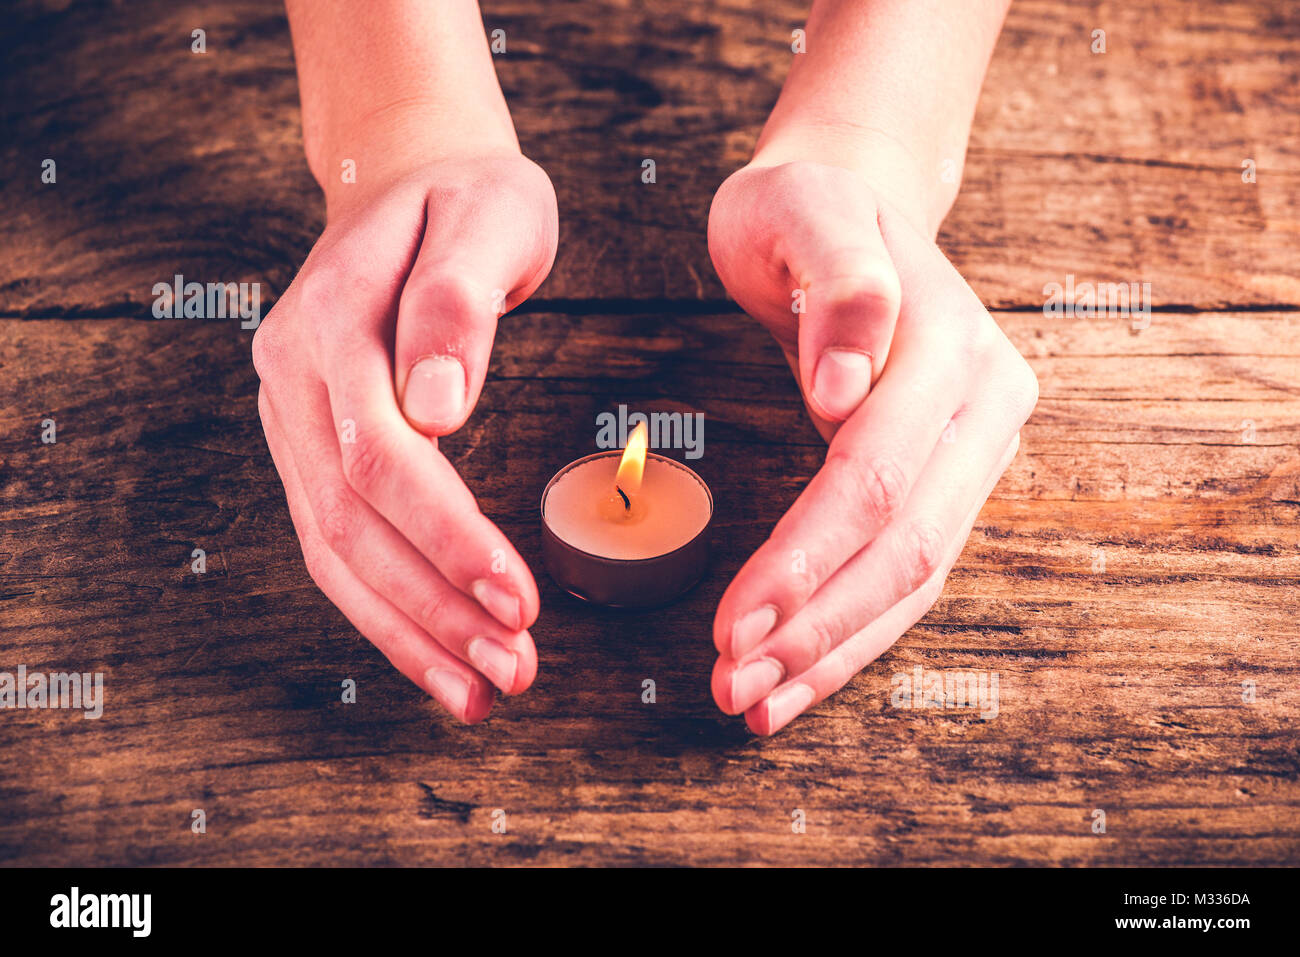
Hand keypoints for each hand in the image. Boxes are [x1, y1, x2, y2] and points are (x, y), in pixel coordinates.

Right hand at [253, 153, 557, 721]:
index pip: (380, 454)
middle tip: (513, 670)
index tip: (516, 596)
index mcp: (330, 322)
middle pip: (352, 522)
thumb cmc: (464, 196)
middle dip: (434, 608)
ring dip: (408, 631)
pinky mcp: (313, 448)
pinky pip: (338, 544)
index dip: (446, 535)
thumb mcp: (485, 216)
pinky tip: (438, 657)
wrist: (406, 178)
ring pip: (334, 551)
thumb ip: (455, 305)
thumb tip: (437, 411)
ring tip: (480, 691)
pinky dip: (387, 609)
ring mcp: (292, 419)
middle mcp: (293, 381)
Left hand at [706, 160, 1037, 733]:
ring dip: (834, 650)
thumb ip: (837, 282)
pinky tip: (799, 675)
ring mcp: (976, 451)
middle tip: (736, 687)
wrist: (852, 201)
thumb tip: (844, 391)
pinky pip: (909, 574)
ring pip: (915, 578)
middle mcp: (985, 408)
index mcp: (952, 347)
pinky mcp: (949, 480)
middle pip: (906, 546)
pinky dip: (852, 632)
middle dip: (817, 626)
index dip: (806, 558)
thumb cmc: (805, 208)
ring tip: (758, 704)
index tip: (735, 620)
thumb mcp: (802, 209)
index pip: (876, 477)